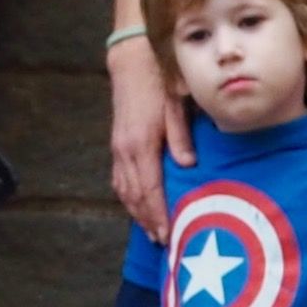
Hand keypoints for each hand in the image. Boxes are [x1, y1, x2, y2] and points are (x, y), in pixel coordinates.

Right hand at [106, 38, 190, 239]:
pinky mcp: (117, 143)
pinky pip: (119, 178)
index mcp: (141, 143)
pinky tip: (137, 206)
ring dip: (136, 212)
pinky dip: (128, 197)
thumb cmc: (160, 83)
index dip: (158, 214)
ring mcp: (118, 147)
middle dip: (147, 220)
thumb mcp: (176, 106)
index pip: (149, 188)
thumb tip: (188, 165)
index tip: (168, 234)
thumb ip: (181, 137)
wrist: (132, 64)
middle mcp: (125, 149)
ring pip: (123, 188)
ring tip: (151, 231)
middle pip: (134, 194)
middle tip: (163, 242)